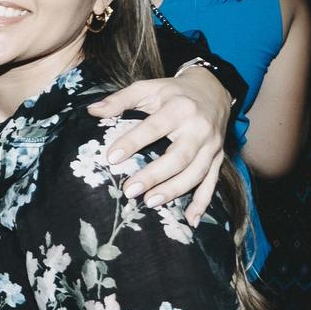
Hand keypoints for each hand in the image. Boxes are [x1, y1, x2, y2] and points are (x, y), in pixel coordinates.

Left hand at [89, 68, 229, 220]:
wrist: (213, 90)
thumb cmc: (172, 92)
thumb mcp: (147, 88)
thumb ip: (120, 99)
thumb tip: (92, 111)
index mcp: (179, 108)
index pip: (154, 127)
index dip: (133, 142)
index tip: (111, 157)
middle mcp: (199, 128)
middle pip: (178, 156)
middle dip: (154, 175)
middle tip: (129, 190)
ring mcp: (212, 146)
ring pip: (196, 173)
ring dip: (174, 190)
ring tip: (149, 203)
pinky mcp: (218, 158)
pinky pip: (212, 183)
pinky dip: (202, 202)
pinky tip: (190, 221)